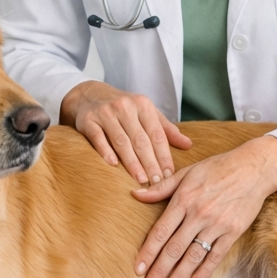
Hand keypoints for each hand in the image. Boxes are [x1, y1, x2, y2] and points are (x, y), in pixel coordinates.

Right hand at [60, 80, 191, 184]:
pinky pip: (98, 138)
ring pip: (121, 141)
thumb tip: (188, 145)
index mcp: (143, 105)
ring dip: (132, 162)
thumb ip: (165, 129)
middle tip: (157, 182)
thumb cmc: (123, 108)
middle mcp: (125, 107)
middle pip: (140, 139)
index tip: (169, 174)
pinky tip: (113, 165)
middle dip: (150, 162)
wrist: (89, 95)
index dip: (163, 155)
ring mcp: (105, 113)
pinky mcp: (88, 120)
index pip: (156, 134)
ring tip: (141, 179)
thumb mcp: (145, 112)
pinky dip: (106, 152)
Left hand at [132, 136, 276, 277]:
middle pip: (174, 248)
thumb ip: (161, 187)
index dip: (148, 252)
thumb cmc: (217, 168)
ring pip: (193, 256)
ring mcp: (217, 224)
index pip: (160, 231)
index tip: (138, 269)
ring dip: (178, 276)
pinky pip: (216, 255)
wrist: (253, 168)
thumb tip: (135, 194)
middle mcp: (198, 214)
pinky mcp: (233, 231)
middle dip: (159, 270)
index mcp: (183, 199)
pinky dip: (204, 271)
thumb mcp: (186, 173)